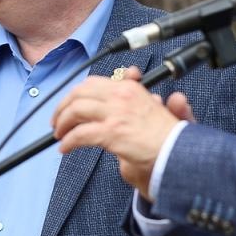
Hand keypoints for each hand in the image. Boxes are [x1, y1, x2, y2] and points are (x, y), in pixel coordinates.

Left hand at [52, 69, 188, 200]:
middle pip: (80, 93)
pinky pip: (81, 134)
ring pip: (76, 110)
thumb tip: (140, 90)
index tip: (70, 104)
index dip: (77, 94)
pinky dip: (69, 141)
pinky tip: (65, 148)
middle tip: (57, 120)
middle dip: (63, 106)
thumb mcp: (157, 107)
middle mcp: (121, 95)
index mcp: (129, 88)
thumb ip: (144, 97)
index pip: (94, 83)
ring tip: (59, 134)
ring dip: (62, 122)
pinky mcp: (112, 132)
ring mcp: (115, 113)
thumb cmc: (168, 136)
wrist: (178, 151)